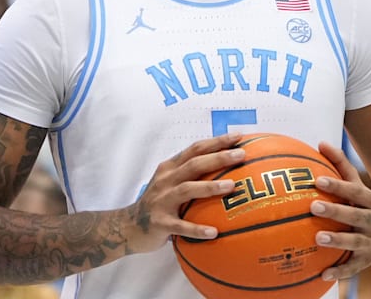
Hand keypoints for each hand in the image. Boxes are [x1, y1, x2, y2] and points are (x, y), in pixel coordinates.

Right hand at [123, 133, 244, 253]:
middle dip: (218, 157)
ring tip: (232, 186)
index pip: (195, 149)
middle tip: (241, 155)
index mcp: (170, 168)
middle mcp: (165, 180)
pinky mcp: (160, 222)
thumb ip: (191, 174)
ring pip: (187, 189)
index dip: (216, 142)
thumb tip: (227, 167)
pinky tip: (214, 233)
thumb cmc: (159, 203)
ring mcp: (161, 201)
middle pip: (193, 164)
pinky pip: (181, 226)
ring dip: (210, 187)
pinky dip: (197, 228)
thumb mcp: (170, 182)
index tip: (239, 137)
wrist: (129, 226)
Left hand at [309, 142, 370, 280]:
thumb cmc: (362, 203)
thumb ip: (340, 164)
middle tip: (313, 206)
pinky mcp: (366, 261)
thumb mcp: (356, 185)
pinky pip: (352, 268)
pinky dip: (339, 272)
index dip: (338, 185)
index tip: (318, 179)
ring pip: (355, 242)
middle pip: (356, 216)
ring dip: (337, 240)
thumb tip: (320, 143)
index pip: (355, 191)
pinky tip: (322, 275)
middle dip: (336, 211)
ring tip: (317, 238)